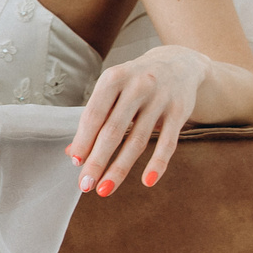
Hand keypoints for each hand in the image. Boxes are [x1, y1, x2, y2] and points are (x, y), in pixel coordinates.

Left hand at [67, 46, 210, 195]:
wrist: (178, 63)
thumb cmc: (134, 82)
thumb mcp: (112, 91)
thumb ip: (94, 119)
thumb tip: (72, 153)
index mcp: (113, 78)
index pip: (94, 115)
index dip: (83, 140)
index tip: (76, 163)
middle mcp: (137, 86)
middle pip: (113, 131)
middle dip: (97, 160)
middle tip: (85, 185)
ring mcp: (160, 98)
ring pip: (137, 140)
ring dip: (120, 168)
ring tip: (105, 189)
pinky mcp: (180, 111)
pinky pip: (168, 142)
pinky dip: (158, 163)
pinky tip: (147, 181)